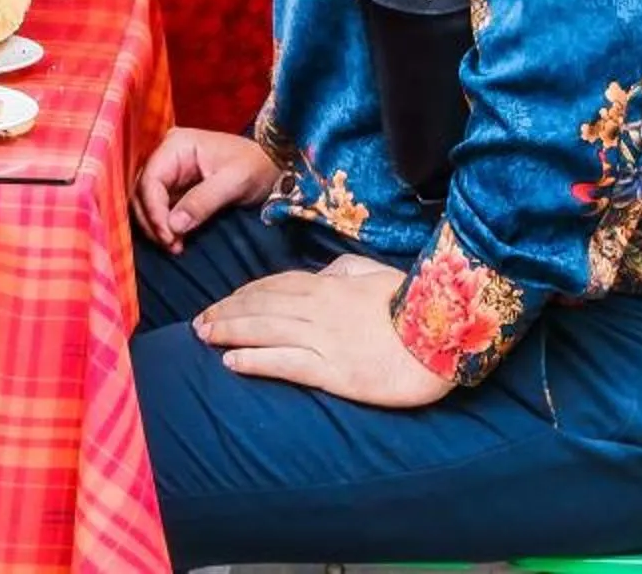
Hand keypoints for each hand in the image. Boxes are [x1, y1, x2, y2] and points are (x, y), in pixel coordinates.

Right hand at [134, 128, 279, 252]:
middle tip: (171, 245)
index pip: (150, 179)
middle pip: (142, 191)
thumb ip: (203, 201)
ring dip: (157, 226)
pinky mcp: (175, 188)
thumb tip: (173, 226)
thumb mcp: (233, 182)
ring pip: (146, 202)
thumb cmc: (256, 166)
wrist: (273, 167)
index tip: (168, 235)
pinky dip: (164, 226)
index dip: (153, 210)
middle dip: (153, 221)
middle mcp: (166, 155)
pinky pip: (159, 208)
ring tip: (175, 246)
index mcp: (176, 145)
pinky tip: (176, 240)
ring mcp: (170, 172)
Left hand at [193, 262, 453, 406]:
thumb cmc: (414, 307)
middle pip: (260, 306)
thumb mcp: (377, 275)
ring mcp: (324, 340)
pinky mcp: (333, 371)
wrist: (443, 339)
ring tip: (203, 337)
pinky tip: (231, 362)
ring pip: (264, 330)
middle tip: (199, 322)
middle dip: (226, 312)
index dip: (243, 294)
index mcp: (329, 286)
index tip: (222, 302)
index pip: (274, 286)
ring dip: (228, 332)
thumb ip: (347, 271)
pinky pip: (285, 362)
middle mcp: (319, 309)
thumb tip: (326, 271)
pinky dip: (254, 360)